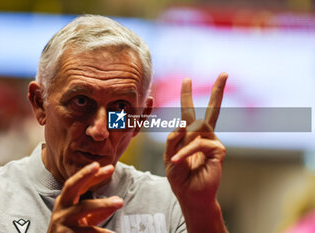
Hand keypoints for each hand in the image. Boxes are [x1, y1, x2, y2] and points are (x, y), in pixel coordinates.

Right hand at [47, 162, 122, 232]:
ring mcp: (62, 221)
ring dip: (103, 204)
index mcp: (65, 202)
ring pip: (83, 208)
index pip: (78, 183)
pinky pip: (87, 231)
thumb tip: (117, 201)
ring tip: (120, 202)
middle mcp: (61, 209)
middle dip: (84, 175)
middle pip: (71, 186)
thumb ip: (99, 211)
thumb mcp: (86, 220)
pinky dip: (102, 232)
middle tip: (97, 166)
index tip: (108, 167)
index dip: (91, 173)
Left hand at [164, 73, 227, 231]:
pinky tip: (181, 162)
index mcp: (190, 135)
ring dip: (183, 146)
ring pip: (196, 130)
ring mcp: (213, 142)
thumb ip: (173, 139)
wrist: (190, 195)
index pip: (189, 111)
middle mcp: (203, 136)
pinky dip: (187, 152)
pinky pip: (200, 143)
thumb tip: (183, 124)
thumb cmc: (180, 177)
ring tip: (177, 162)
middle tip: (224, 73)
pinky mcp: (219, 151)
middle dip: (218, 91)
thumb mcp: (169, 156)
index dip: (187, 96)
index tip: (187, 80)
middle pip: (211, 110)